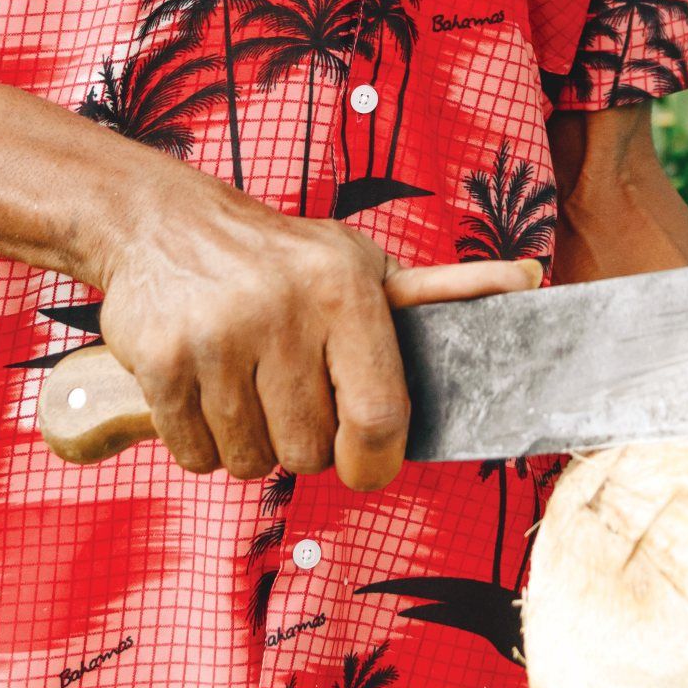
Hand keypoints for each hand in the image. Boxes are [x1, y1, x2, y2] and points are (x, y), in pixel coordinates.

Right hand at [93, 180, 538, 491]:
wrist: (159, 223)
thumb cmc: (279, 257)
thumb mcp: (356, 263)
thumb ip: (435, 293)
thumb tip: (529, 279)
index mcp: (343, 287)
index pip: (378, 414)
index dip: (374, 461)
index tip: (365, 464)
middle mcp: (282, 310)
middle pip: (309, 453)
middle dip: (301, 442)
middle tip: (288, 394)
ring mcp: (217, 338)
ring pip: (251, 461)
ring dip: (249, 443)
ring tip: (244, 384)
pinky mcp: (160, 364)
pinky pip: (196, 456)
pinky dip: (199, 442)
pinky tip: (202, 388)